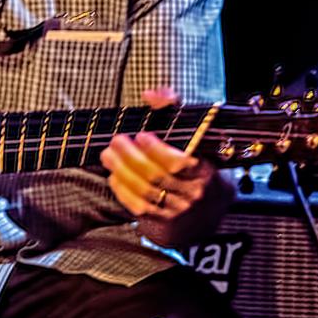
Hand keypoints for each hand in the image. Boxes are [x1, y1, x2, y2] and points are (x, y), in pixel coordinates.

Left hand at [99, 87, 233, 246]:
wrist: (209, 211)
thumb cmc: (199, 164)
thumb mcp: (198, 137)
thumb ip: (175, 109)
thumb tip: (150, 94)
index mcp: (206, 172)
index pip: (179, 163)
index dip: (157, 150)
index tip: (141, 135)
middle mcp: (194, 194)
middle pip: (156, 176)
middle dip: (130, 157)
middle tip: (115, 142)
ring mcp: (179, 211)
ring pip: (145, 192)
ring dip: (122, 172)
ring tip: (108, 156)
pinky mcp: (164, 223)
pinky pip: (139, 207)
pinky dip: (123, 191)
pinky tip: (114, 177)